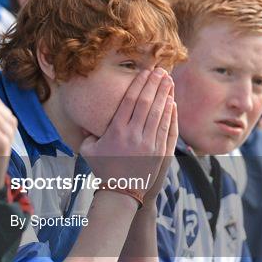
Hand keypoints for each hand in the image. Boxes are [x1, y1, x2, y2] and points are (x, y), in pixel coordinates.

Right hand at [80, 68, 174, 200]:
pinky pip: (165, 127)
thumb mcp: (89, 151)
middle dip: (154, 84)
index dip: (139, 84)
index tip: (145, 72)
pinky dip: (169, 113)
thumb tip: (89, 122)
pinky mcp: (159, 151)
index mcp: (116, 131)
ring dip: (164, 94)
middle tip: (161, 70)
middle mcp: (133, 134)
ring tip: (168, 80)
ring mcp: (148, 143)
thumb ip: (89, 134)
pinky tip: (172, 101)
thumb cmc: (104, 170)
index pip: (130, 101)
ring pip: (158, 113)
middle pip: (146, 103)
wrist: (122, 192)